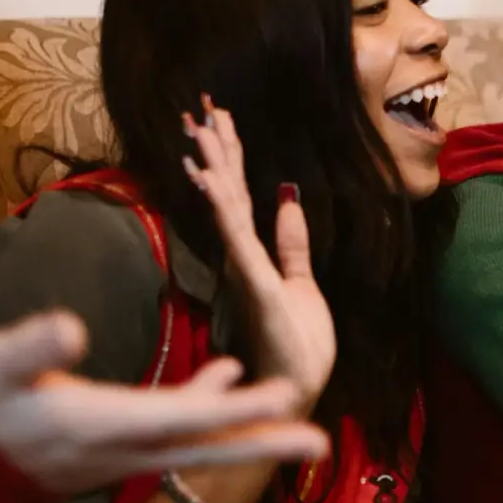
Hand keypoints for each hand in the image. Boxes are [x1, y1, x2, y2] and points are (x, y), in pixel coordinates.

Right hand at [0, 311, 328, 493]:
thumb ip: (28, 348)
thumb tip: (71, 327)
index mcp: (99, 422)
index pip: (176, 416)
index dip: (227, 407)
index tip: (276, 398)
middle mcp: (126, 444)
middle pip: (207, 443)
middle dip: (262, 441)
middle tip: (320, 443)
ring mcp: (129, 449)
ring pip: (202, 441)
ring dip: (252, 429)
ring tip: (306, 429)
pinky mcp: (125, 443)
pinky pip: (179, 429)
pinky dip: (209, 402)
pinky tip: (232, 371)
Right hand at [184, 97, 335, 402]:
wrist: (292, 396)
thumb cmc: (295, 348)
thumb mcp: (302, 285)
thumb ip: (292, 245)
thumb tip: (288, 200)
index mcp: (251, 257)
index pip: (238, 198)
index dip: (228, 159)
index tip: (217, 121)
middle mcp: (241, 259)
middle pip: (228, 194)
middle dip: (216, 150)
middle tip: (202, 106)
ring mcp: (244, 271)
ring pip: (227, 208)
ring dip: (215, 166)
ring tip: (201, 126)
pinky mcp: (255, 286)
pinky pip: (237, 239)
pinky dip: (223, 207)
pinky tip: (211, 178)